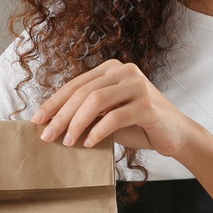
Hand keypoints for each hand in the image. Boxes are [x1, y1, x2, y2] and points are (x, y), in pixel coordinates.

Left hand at [30, 60, 197, 158]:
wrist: (175, 134)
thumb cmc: (138, 125)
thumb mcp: (108, 115)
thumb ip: (87, 112)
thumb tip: (51, 123)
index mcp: (112, 69)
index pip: (76, 84)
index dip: (54, 102)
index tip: (37, 120)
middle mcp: (125, 71)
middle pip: (83, 92)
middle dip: (61, 115)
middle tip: (47, 136)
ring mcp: (138, 85)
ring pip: (97, 101)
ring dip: (77, 123)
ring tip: (67, 142)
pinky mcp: (148, 104)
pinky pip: (116, 116)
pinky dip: (99, 130)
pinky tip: (89, 143)